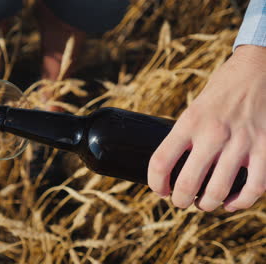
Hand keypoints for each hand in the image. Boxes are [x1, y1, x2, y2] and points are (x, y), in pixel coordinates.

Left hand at [148, 45, 265, 211]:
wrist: (260, 68)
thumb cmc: (223, 89)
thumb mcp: (195, 106)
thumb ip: (187, 133)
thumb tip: (174, 165)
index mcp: (190, 121)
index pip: (161, 161)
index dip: (155, 183)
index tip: (160, 190)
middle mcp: (213, 133)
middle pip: (187, 183)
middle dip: (180, 201)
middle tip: (180, 202)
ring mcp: (241, 142)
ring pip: (217, 191)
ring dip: (207, 205)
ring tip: (203, 204)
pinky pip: (254, 188)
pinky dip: (240, 202)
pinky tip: (231, 202)